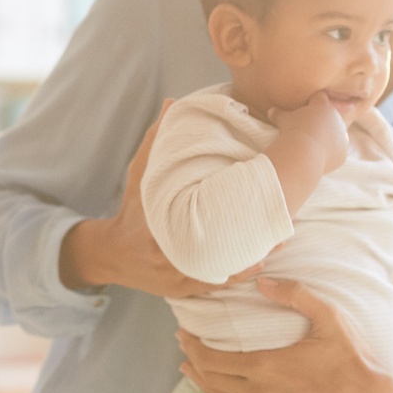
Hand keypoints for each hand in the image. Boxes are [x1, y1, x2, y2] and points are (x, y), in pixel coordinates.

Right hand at [59, 102, 263, 298]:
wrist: (112, 253)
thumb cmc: (132, 209)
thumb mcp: (140, 172)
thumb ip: (157, 140)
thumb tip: (172, 102)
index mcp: (163, 223)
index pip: (203, 217)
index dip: (236, 210)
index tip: (260, 197)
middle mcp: (170, 253)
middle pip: (220, 248)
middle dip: (251, 238)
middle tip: (280, 224)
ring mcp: (176, 275)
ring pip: (222, 269)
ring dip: (250, 258)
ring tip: (277, 245)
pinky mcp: (181, 290)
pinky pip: (215, 283)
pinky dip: (237, 274)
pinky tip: (259, 265)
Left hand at [177, 277, 392, 392]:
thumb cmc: (349, 357)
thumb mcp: (328, 317)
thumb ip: (296, 295)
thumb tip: (262, 282)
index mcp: (267, 366)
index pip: (213, 358)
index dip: (193, 346)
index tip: (184, 332)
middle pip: (211, 377)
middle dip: (192, 359)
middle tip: (183, 343)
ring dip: (199, 382)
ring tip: (186, 367)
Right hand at [268, 92, 350, 176]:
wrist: (303, 153)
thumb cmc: (292, 132)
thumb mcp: (283, 121)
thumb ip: (279, 114)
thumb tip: (270, 111)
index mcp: (323, 106)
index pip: (319, 98)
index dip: (312, 102)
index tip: (306, 107)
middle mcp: (336, 118)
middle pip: (330, 117)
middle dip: (321, 121)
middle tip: (309, 128)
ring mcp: (342, 136)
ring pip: (336, 135)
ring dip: (328, 137)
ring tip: (314, 144)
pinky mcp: (343, 152)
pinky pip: (337, 152)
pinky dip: (330, 154)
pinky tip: (319, 157)